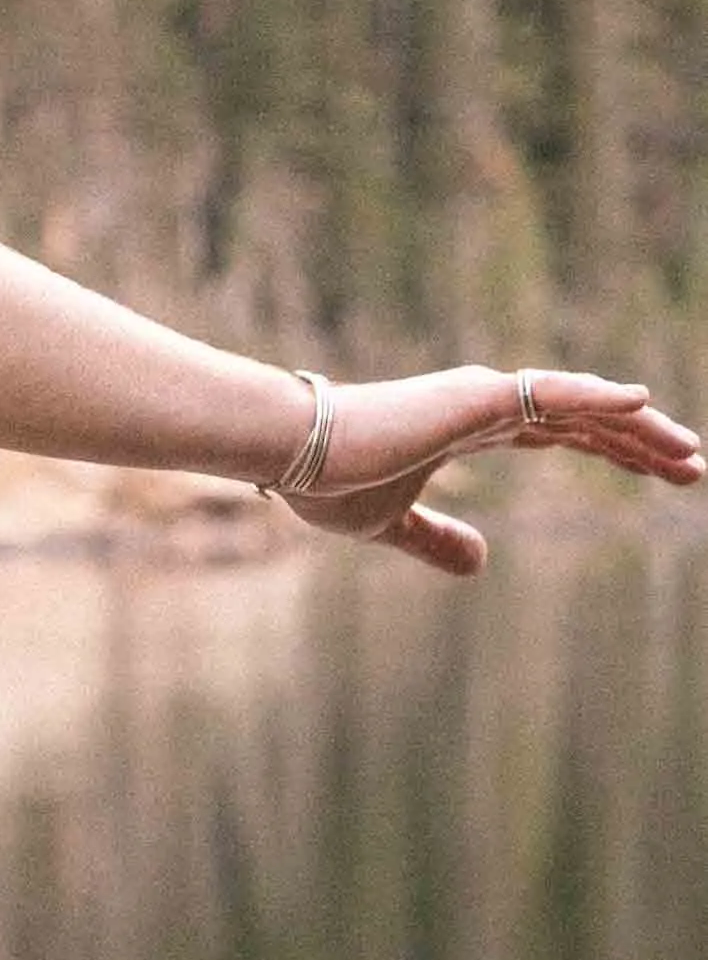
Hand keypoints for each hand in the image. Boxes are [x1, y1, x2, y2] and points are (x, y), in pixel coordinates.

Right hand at [287, 366, 703, 574]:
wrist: (290, 451)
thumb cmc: (329, 480)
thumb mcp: (392, 525)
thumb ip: (436, 540)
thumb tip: (480, 565)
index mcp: (473, 427)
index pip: (563, 434)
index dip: (614, 452)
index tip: (661, 472)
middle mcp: (488, 404)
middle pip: (587, 419)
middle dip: (642, 443)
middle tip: (693, 467)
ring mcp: (485, 396)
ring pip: (583, 406)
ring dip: (640, 429)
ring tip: (688, 452)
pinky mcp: (475, 398)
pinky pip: (552, 394)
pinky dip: (598, 397)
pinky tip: (642, 403)